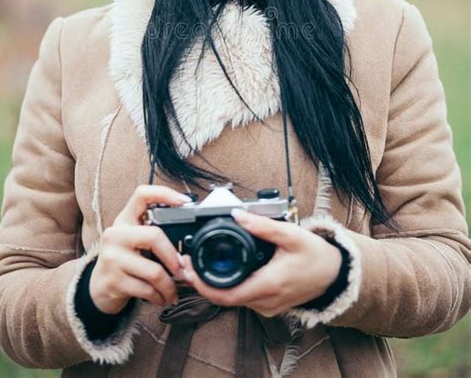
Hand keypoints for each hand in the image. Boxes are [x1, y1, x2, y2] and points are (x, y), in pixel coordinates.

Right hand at [89, 184, 190, 313]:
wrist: (98, 288)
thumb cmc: (124, 260)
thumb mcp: (134, 241)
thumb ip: (154, 235)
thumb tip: (188, 246)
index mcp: (124, 220)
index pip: (142, 194)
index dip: (164, 193)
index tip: (183, 202)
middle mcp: (116, 234)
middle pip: (154, 236)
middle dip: (174, 257)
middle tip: (183, 269)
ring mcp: (112, 258)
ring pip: (154, 271)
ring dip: (170, 285)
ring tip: (174, 290)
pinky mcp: (113, 281)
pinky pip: (147, 290)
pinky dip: (160, 297)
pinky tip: (161, 298)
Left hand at [182, 208, 342, 316]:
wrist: (336, 275)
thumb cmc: (316, 255)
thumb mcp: (291, 234)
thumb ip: (263, 225)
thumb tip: (237, 215)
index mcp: (269, 285)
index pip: (226, 295)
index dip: (202, 285)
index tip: (187, 270)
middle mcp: (266, 302)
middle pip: (225, 298)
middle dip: (202, 282)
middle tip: (186, 263)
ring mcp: (268, 307)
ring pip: (233, 300)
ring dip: (214, 285)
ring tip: (197, 265)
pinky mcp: (270, 306)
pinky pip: (244, 299)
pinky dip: (229, 287)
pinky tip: (221, 271)